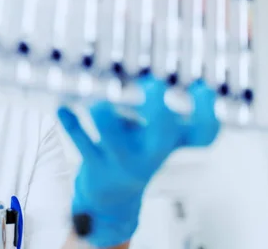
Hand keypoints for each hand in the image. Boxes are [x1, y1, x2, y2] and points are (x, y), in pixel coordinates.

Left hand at [57, 77, 219, 247]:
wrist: (112, 201)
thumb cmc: (134, 155)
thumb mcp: (152, 137)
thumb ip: (151, 112)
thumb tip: (133, 67)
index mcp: (169, 143)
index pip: (201, 134)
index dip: (206, 113)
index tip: (199, 88)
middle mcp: (150, 154)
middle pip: (163, 136)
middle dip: (157, 111)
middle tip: (152, 85)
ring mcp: (122, 162)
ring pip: (115, 142)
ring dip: (104, 118)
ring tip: (97, 100)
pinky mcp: (95, 167)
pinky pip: (81, 144)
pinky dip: (71, 124)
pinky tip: (62, 109)